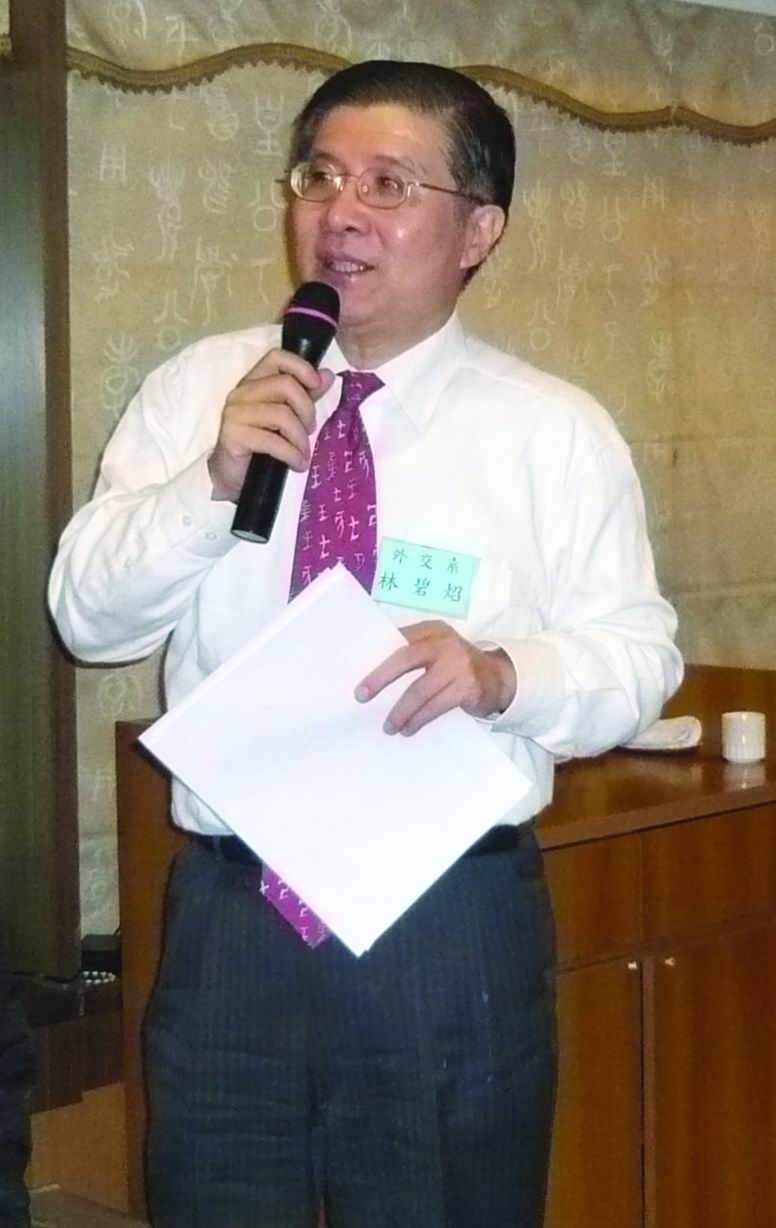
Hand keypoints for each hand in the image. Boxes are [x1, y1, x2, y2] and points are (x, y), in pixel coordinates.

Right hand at [208, 349, 334, 501]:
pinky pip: (273, 441)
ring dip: (301, 438)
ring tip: (303, 453)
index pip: (276, 357)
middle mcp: (242, 392)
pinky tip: (298, 464)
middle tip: (310, 430)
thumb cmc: (260, 445)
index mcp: (254, 382)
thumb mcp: (287, 418)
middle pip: (285, 385)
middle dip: (307, 409)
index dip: (301, 367)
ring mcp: (235, 413)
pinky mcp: (234, 436)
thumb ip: (305, 395)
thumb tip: (327, 375)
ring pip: (282, 414)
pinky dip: (292, 454)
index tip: (317, 384)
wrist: (232, 476)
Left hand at [355, 620, 515, 735]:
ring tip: (388, 727)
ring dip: (400, 711)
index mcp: (432, 630)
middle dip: (380, 678)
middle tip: (361, 696)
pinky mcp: (467, 687)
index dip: (377, 655)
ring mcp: (458, 664)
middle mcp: (445, 643)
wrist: (498, 678)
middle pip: (405, 659)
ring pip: (420, 690)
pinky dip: (419, 720)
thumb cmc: (456, 666)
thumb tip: (372, 676)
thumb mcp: (437, 650)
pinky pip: (436, 706)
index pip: (398, 638)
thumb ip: (412, 654)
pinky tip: (408, 729)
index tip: (356, 672)